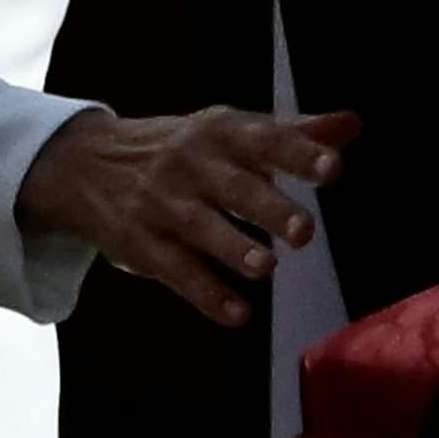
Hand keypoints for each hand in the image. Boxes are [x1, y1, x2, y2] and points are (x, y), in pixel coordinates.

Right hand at [16, 106, 357, 326]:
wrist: (86, 164)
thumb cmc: (186, 149)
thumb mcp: (232, 131)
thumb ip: (294, 134)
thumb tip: (352, 124)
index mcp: (222, 133)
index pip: (265, 139)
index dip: (300, 154)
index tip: (334, 168)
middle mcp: (191, 166)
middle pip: (234, 187)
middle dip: (269, 208)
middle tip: (305, 232)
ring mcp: (162, 205)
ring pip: (201, 229)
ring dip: (233, 249)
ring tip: (267, 267)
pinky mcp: (141, 245)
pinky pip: (175, 271)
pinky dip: (206, 294)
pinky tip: (238, 313)